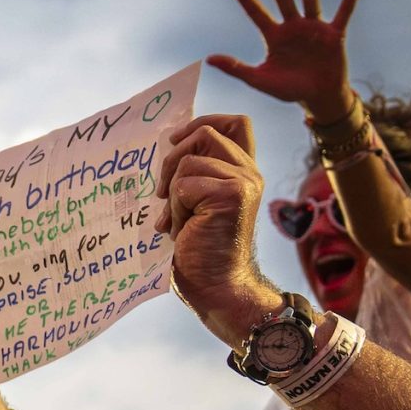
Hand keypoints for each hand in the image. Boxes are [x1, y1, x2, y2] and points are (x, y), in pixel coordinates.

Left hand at [158, 112, 282, 347]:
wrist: (217, 287)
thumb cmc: (200, 253)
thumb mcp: (195, 205)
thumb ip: (194, 176)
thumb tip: (170, 146)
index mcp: (243, 173)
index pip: (236, 123)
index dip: (204, 122)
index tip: (175, 140)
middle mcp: (249, 173)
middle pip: (206, 134)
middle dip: (172, 159)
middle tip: (161, 192)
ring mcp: (244, 182)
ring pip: (188, 163)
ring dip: (172, 194)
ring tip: (179, 222)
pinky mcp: (231, 194)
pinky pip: (184, 184)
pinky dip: (174, 208)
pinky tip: (183, 229)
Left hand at [207, 0, 358, 119]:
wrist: (318, 98)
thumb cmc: (289, 89)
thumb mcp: (259, 80)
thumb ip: (236, 68)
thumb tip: (208, 59)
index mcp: (274, 37)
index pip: (256, 12)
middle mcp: (293, 27)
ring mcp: (314, 28)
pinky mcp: (334, 34)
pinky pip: (344, 12)